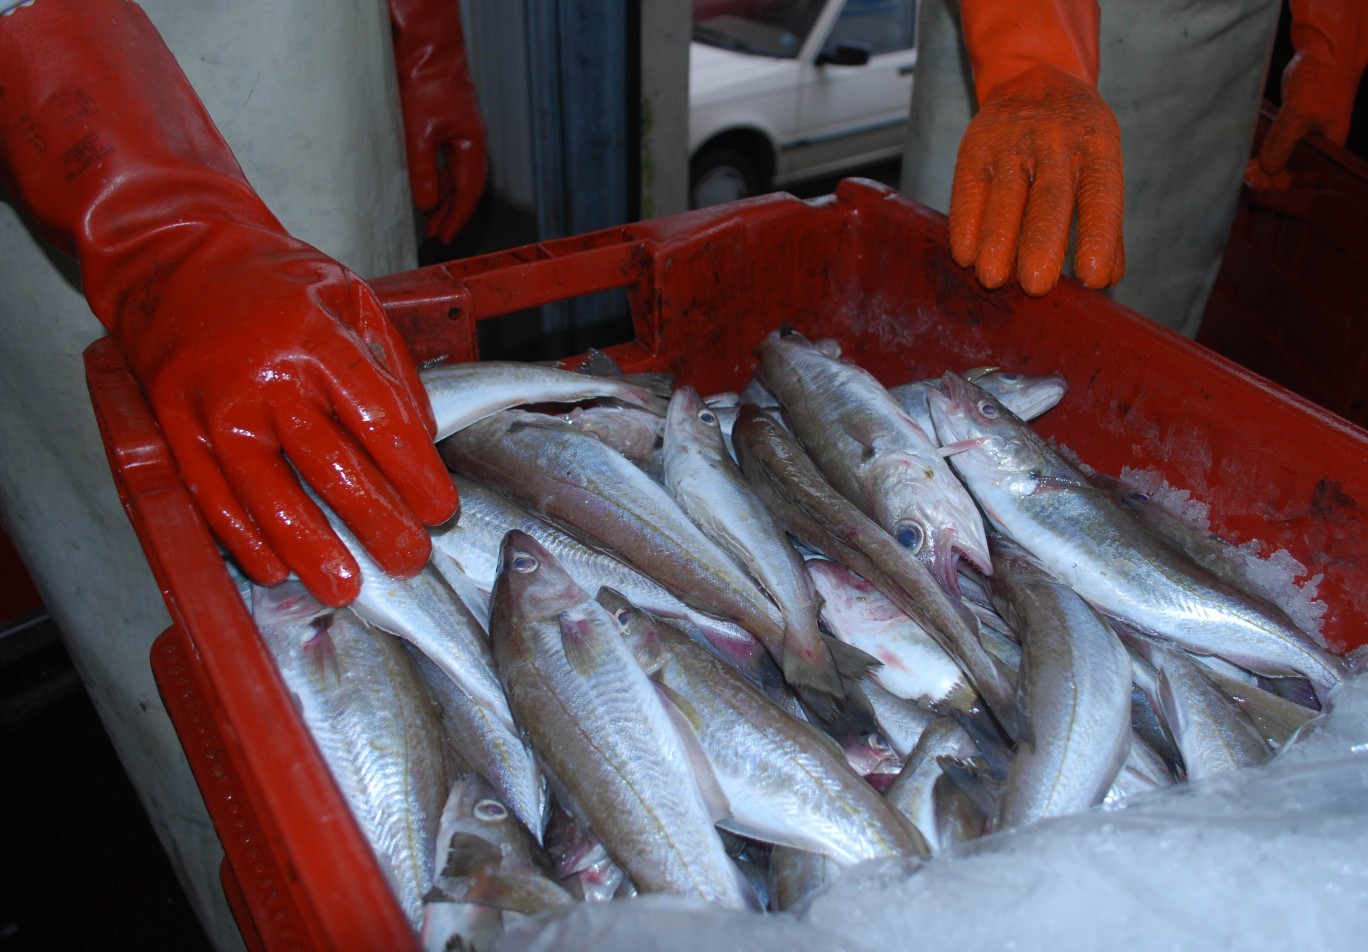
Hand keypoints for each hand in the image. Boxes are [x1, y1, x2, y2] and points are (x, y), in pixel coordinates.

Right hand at [119, 231, 459, 604]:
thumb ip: (391, 366)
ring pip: (267, 494)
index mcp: (318, 341)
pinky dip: (242, 537)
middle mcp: (266, 378)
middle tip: (409, 558)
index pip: (379, 419)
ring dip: (309, 548)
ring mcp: (214, 407)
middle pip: (330, 466)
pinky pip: (210, 495)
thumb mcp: (352, 298)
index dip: (413, 472)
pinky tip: (275, 567)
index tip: (439, 509)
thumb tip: (421, 436)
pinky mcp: (174, 428)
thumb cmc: (276, 282)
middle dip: (376, 521)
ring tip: (346, 587)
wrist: (176, 257)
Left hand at [390, 0, 488, 242]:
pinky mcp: (449, 122)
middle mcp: (472, 141)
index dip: (458, 218)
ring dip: (443, 196)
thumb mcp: (419, 132)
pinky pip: (448, 160)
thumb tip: (425, 205)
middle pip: (466, 187)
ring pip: (456, 174)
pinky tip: (427, 185)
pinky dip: (439, 177)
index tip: (446, 238)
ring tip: (430, 216)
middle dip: (452, 212)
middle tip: (438, 234)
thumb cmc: (426, 82)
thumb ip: (422, 171)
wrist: (426, 46)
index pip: (469, 193)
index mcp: (472, 146)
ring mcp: (462, 132)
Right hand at [949, 64, 1124, 296]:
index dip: (1098, 236)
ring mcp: (1011, 142)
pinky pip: (968, 190)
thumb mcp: (1099, 161)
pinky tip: (965, 256)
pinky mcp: (975, 147)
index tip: (1094, 278)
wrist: (1034, 76)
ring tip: (992, 278)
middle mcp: (1055, 141)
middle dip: (1041, 243)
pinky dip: (965, 226)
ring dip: (996, 241)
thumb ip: (1103, 218)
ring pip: (1004, 196)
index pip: (1101, 194)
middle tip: (1036, 285)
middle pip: (1049, 197)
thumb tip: (1106, 279)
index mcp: (1096, 145)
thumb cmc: (1074, 139)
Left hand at [1257, 48, 1361, 184]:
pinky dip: (1265, 153)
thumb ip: (1281, 143)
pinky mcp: (1295, 125)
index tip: (1259, 187)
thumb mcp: (1297, 114)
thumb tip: (1268, 169)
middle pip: (1293, 172)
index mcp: (1330, 147)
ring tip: (1246, 174)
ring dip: (1265, 168)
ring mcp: (1308, 135)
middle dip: (1270, 180)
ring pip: (1284, 160)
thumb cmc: (1321, 78)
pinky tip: (1250, 160)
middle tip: (1247, 182)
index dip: (1281, 187)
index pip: (1305, 178)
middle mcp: (1320, 146)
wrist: (1324, 49)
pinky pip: (1279, 145)